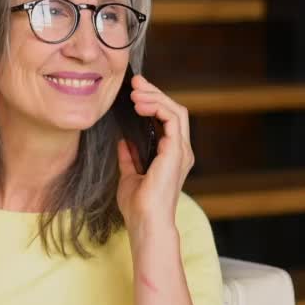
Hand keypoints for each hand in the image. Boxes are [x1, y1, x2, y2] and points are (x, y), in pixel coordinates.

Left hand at [116, 72, 193, 234]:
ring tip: (136, 91)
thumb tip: (123, 141)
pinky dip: (157, 107)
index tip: (134, 92)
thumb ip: (129, 157)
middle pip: (173, 110)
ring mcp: (181, 151)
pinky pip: (172, 119)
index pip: (167, 120)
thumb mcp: (129, 176)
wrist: (145, 222)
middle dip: (154, 92)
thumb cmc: (138, 206)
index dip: (153, 102)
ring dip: (155, 97)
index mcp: (171, 156)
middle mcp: (180, 151)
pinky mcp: (176, 151)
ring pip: (175, 110)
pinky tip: (140, 104)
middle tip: (135, 83)